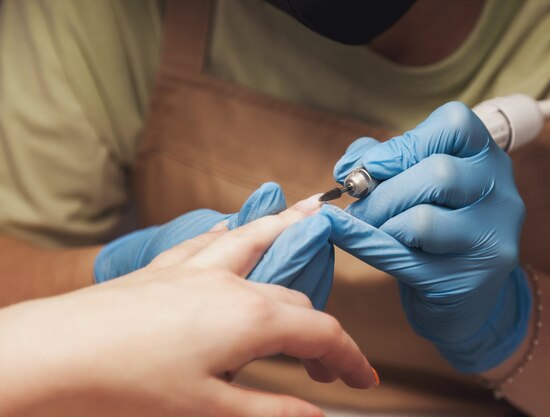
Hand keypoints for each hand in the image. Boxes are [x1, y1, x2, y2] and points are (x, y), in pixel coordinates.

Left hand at [0, 200, 376, 416]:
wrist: (58, 354)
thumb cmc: (128, 385)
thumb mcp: (210, 409)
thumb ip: (272, 409)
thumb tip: (317, 415)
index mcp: (249, 319)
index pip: (321, 333)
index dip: (350, 358)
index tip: (363, 379)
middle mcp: (231, 284)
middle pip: (295, 298)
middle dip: (320, 329)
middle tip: (327, 364)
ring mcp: (199, 270)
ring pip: (258, 240)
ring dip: (289, 230)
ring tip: (311, 212)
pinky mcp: (168, 268)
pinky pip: (211, 240)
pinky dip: (232, 232)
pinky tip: (233, 225)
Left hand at [328, 102, 531, 372]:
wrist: (461, 297)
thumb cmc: (432, 230)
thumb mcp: (413, 184)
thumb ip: (381, 162)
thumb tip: (350, 166)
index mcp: (488, 159)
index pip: (455, 125)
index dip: (404, 143)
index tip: (370, 166)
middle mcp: (502, 195)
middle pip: (438, 174)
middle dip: (382, 190)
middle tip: (356, 205)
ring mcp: (492, 241)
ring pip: (423, 220)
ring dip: (378, 221)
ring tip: (363, 226)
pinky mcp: (468, 281)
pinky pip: (405, 258)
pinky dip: (366, 244)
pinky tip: (347, 238)